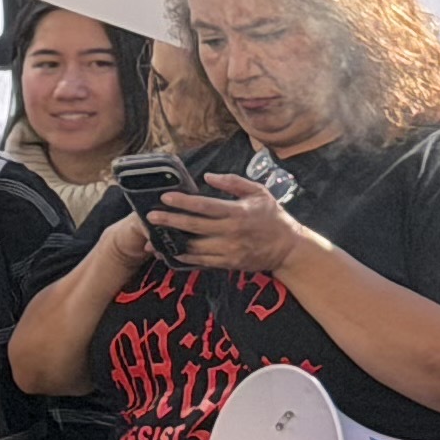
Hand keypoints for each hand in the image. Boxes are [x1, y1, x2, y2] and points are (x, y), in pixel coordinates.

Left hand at [157, 172, 306, 277]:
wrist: (289, 248)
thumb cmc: (272, 216)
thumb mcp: (258, 193)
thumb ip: (233, 182)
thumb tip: (208, 176)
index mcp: (238, 212)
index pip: (205, 206)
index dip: (183, 202)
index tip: (165, 197)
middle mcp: (232, 232)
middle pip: (195, 226)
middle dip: (170, 221)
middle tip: (150, 217)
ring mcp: (230, 250)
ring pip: (195, 246)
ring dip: (172, 242)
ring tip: (153, 237)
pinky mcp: (229, 263)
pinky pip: (202, 261)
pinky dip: (184, 257)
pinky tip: (171, 252)